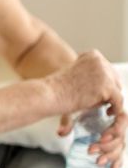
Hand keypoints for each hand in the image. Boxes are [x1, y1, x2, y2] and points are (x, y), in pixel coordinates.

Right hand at [51, 50, 126, 167]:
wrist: (48, 94)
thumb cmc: (57, 89)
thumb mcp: (76, 77)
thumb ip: (90, 78)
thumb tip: (104, 86)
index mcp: (93, 55)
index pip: (108, 71)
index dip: (105, 84)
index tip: (99, 95)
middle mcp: (100, 61)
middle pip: (115, 80)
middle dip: (110, 93)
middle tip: (103, 104)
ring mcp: (104, 73)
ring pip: (117, 90)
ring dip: (112, 100)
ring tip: (104, 108)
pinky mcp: (106, 87)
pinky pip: (119, 100)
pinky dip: (115, 108)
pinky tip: (109, 112)